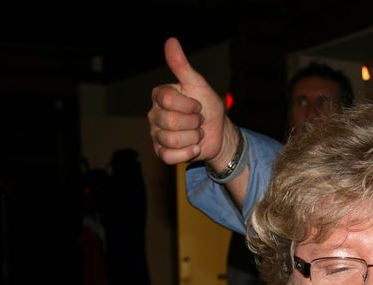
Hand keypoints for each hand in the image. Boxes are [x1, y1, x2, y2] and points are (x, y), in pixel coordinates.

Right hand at [148, 37, 231, 166]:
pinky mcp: (161, 152)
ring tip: (196, 134)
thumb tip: (171, 41)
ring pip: (171, 140)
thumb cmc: (208, 106)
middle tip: (198, 121)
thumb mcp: (198, 84)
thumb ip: (182, 66)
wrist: (218, 132)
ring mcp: (156, 134)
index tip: (197, 105)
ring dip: (193, 138)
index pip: (168, 100)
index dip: (189, 105)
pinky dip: (186, 153)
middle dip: (193, 123)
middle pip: (170, 122)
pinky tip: (194, 147)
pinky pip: (169, 156)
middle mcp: (154, 114)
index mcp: (160, 96)